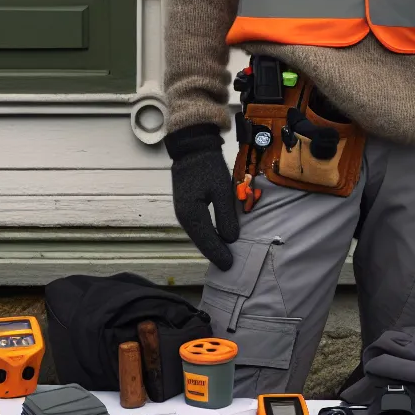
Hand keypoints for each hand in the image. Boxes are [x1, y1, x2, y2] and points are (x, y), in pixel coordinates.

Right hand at [164, 124, 239, 270]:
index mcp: (191, 214)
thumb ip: (226, 216)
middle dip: (214, 253)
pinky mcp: (187, 207)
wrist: (192, 148)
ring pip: (198, 235)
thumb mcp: (221, 191)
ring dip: (211, 245)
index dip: (218, 254)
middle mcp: (184, 216)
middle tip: (229, 265)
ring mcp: (183, 212)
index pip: (207, 241)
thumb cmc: (208, 167)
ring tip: (224, 256)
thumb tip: (231, 239)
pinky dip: (207, 235)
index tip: (230, 266)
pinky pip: (197, 227)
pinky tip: (217, 239)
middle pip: (200, 241)